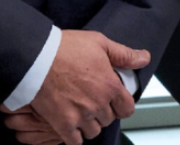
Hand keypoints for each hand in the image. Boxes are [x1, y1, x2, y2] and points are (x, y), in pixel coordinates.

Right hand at [15, 29, 145, 144]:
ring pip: (93, 131)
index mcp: (110, 86)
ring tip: (80, 113)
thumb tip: (144, 58)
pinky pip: (75, 141)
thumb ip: (124, 54)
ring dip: (89, 125)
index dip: (121, 106)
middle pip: (108, 120)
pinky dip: (74, 137)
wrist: (35, 57)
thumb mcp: (99, 43)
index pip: (127, 108)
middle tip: (91, 102)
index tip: (114, 102)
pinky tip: (70, 127)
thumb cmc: (65, 48)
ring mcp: (81, 116)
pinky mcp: (63, 124)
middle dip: (102, 113)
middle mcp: (99, 104)